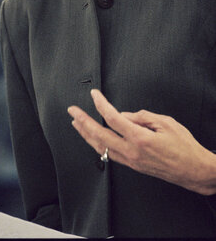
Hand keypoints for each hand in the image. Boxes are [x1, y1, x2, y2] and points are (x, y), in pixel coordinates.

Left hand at [68, 89, 215, 194]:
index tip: (94, 95)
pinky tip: (93, 139)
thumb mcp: (166, 122)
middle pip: (100, 135)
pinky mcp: (133, 166)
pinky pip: (109, 155)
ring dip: (86, 134)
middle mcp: (132, 152)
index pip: (113, 118)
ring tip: (76, 124)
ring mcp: (131, 161)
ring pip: (101, 148)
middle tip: (72, 111)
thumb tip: (124, 116)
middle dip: (83, 121)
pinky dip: (98, 145)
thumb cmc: (184, 146)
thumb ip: (142, 116)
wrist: (194, 171)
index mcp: (140, 138)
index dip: (101, 104)